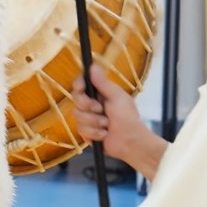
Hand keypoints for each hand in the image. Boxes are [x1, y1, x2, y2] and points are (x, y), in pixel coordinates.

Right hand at [71, 65, 167, 180]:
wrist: (130, 141)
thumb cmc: (127, 117)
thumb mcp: (116, 96)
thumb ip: (102, 82)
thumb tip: (92, 66)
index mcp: (99, 93)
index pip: (81, 84)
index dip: (78, 85)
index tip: (80, 88)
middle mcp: (92, 104)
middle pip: (76, 99)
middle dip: (88, 106)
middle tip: (100, 109)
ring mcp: (88, 119)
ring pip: (77, 116)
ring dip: (94, 121)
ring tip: (107, 125)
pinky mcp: (87, 132)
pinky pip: (81, 130)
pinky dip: (94, 133)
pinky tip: (104, 134)